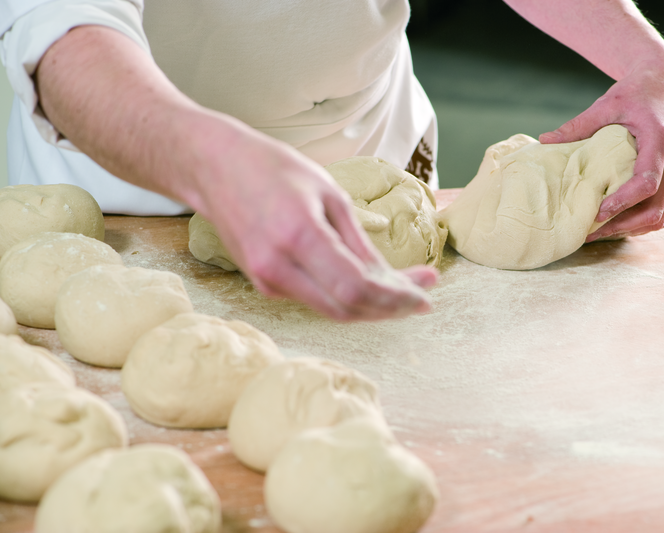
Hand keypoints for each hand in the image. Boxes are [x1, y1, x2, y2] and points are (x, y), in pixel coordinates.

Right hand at [36, 26, 435, 320]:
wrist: (212, 168)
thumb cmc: (272, 169)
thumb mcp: (328, 193)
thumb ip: (358, 242)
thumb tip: (390, 279)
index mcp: (298, 236)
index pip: (357, 289)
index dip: (396, 299)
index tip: (426, 295)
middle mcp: (277, 267)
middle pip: (347, 309)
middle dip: (390, 308)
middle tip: (422, 296)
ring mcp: (266, 280)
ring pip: (332, 310)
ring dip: (372, 305)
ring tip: (405, 289)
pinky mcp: (263, 283)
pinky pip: (315, 299)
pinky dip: (346, 297)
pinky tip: (368, 282)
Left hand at [539, 59, 663, 241]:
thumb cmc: (637, 93)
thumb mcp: (607, 104)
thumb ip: (578, 124)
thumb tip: (544, 140)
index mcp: (659, 142)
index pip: (647, 182)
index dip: (623, 201)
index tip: (598, 212)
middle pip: (655, 209)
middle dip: (623, 225)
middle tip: (590, 231)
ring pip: (660, 216)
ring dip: (630, 229)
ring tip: (597, 232)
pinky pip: (660, 210)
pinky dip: (639, 223)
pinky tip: (614, 223)